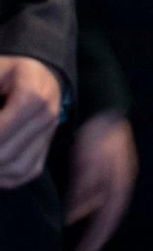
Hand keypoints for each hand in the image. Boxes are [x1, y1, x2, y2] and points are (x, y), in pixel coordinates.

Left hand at [0, 55, 61, 186]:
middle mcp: (45, 116)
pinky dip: (4, 177)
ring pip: (17, 167)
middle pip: (6, 152)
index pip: (0, 131)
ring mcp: (48, 133)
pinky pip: (26, 172)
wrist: (39, 74)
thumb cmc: (7, 73)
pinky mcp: (46, 146)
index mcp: (31, 94)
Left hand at [65, 112, 137, 250]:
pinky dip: (90, 211)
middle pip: (109, 220)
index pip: (107, 222)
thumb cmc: (98, 135)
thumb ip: (84, 190)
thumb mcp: (87, 162)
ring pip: (105, 210)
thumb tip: (74, 217)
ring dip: (93, 228)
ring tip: (79, 245)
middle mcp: (121, 185)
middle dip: (94, 242)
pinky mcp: (110, 172)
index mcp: (119, 185)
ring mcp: (117, 178)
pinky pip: (100, 199)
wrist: (106, 109)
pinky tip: (78, 215)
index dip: (94, 244)